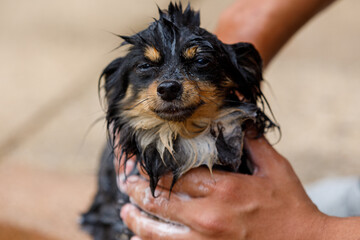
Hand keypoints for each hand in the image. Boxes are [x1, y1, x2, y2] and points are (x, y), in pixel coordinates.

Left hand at [119, 136, 327, 239]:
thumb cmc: (289, 205)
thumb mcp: (274, 167)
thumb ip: (251, 139)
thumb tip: (238, 105)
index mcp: (224, 190)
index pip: (176, 175)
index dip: (154, 168)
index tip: (140, 162)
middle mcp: (208, 217)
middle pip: (160, 201)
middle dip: (137, 190)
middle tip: (125, 181)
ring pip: (157, 231)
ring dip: (136, 219)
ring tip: (126, 209)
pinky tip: (138, 238)